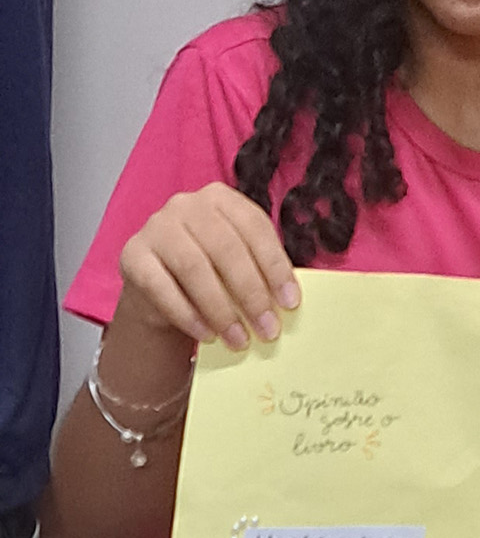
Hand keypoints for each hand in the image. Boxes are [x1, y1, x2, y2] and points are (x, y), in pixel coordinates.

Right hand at [117, 182, 299, 350]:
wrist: (158, 286)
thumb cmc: (210, 269)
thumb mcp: (238, 261)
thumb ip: (260, 271)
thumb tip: (287, 302)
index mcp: (221, 198)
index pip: (255, 228)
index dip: (275, 266)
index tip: (290, 302)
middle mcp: (186, 205)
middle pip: (226, 249)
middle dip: (252, 294)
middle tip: (267, 328)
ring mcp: (156, 227)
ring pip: (195, 269)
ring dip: (221, 310)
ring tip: (238, 339)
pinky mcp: (132, 255)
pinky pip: (161, 287)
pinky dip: (187, 314)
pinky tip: (207, 334)